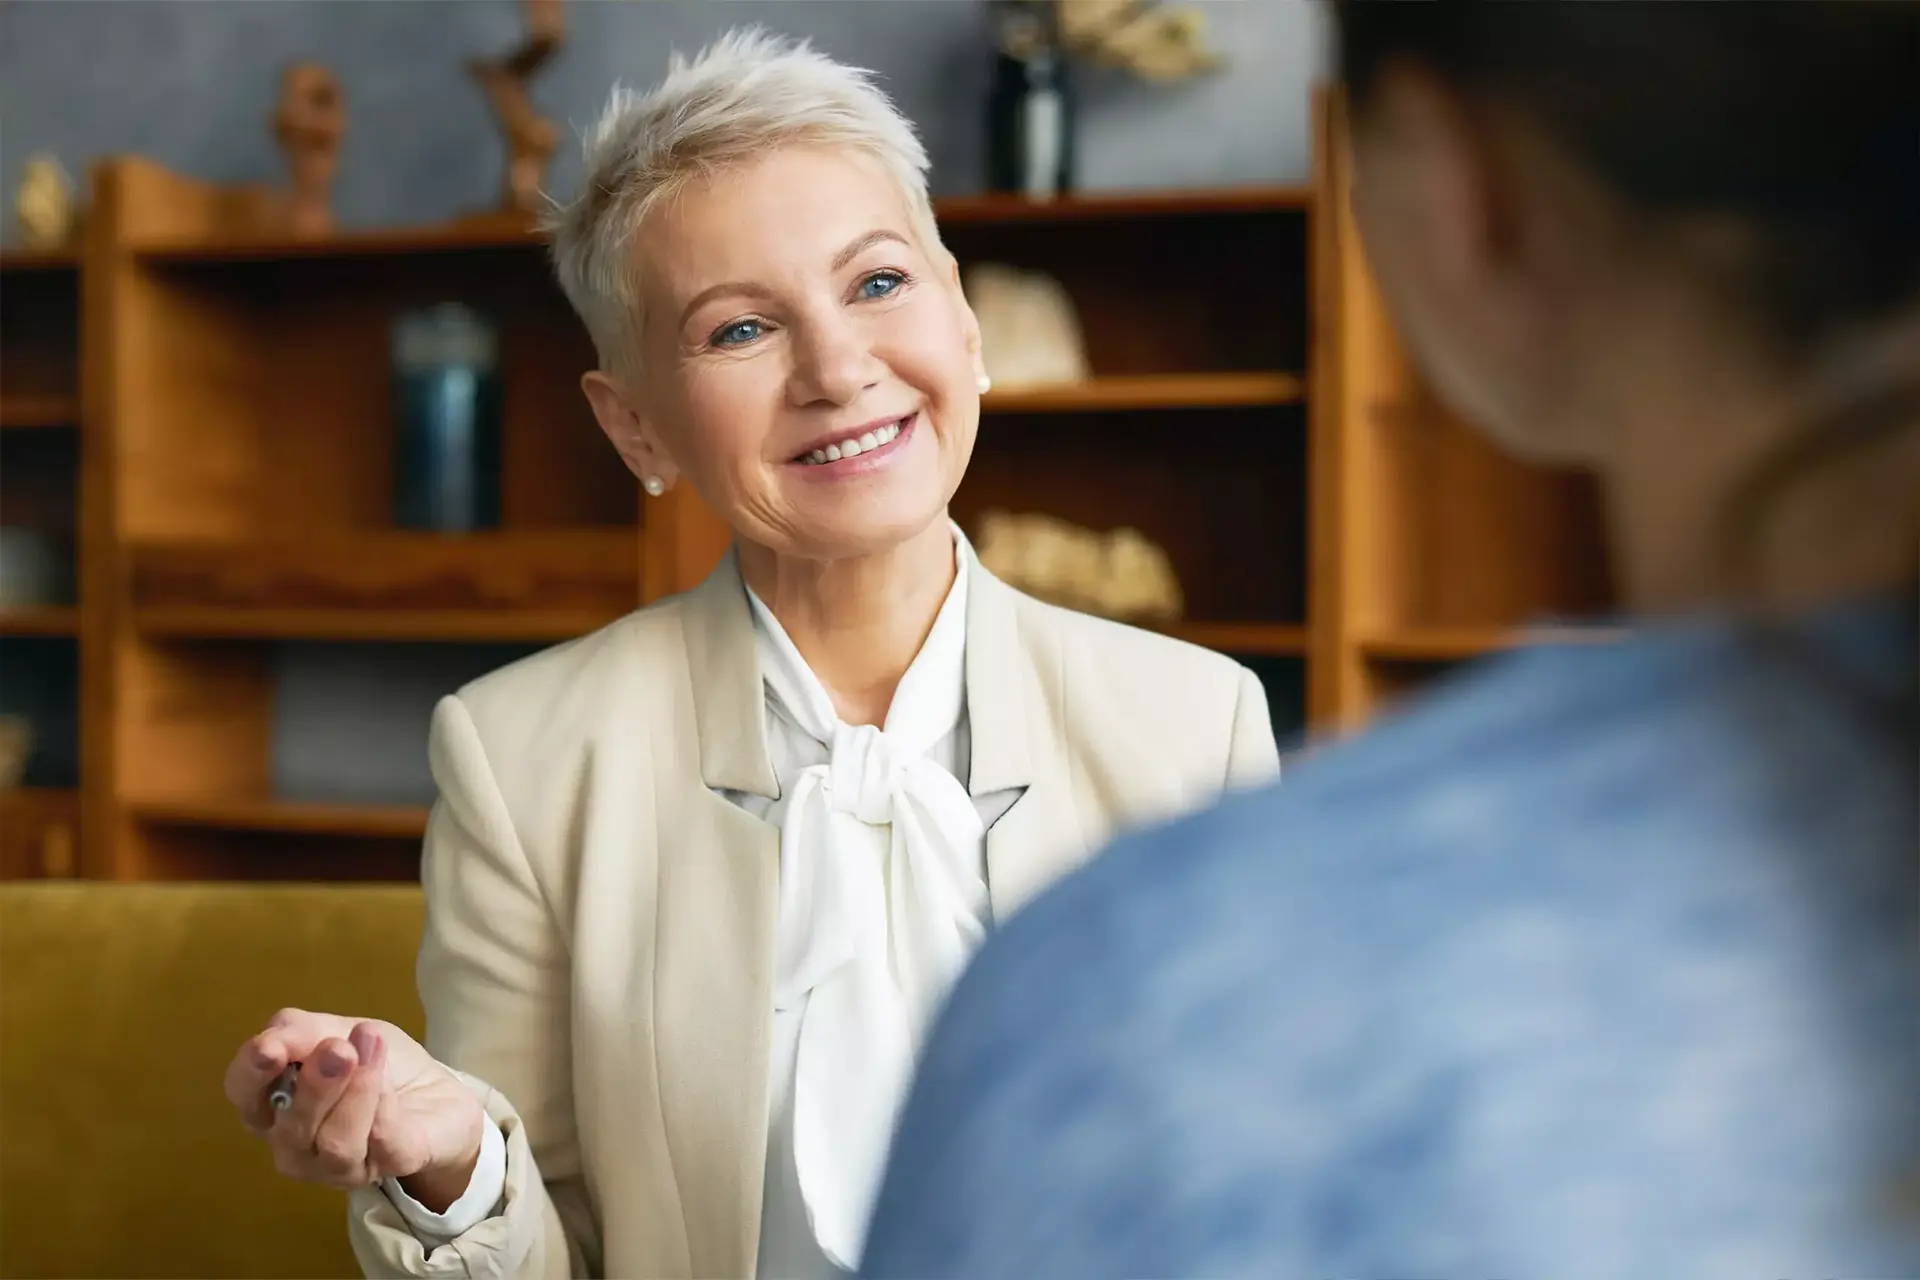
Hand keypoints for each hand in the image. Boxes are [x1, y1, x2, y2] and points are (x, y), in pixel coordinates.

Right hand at [224, 1008, 485, 1205]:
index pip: (244, 1096)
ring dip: (356, 1092)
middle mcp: (296, 1146)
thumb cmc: (375, 1062)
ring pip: (335, 1143)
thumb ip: (300, 1031)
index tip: (270, 1048)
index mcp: (273, 1106)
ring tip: (372, 1049)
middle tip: (339, 1049)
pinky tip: (392, 1082)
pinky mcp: (390, 1167)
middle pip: (290, 1127)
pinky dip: (385, 1106)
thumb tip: (272, 1037)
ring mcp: (339, 1168)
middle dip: (314, 1085)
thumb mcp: (337, 1030)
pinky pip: (381, 1141)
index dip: (251, 1074)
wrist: (440, 1092)